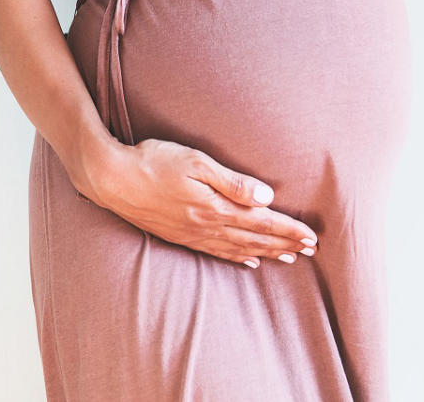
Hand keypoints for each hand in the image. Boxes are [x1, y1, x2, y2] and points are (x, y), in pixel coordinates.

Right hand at [89, 138, 318, 267]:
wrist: (111, 178)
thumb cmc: (153, 161)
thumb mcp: (196, 162)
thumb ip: (232, 182)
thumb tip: (265, 197)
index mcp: (214, 207)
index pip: (262, 222)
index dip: (289, 230)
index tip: (312, 237)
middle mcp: (206, 225)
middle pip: (254, 238)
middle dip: (285, 244)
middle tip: (311, 251)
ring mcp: (191, 233)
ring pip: (238, 248)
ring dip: (266, 252)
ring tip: (289, 258)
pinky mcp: (179, 235)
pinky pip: (215, 252)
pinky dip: (236, 258)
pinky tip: (248, 261)